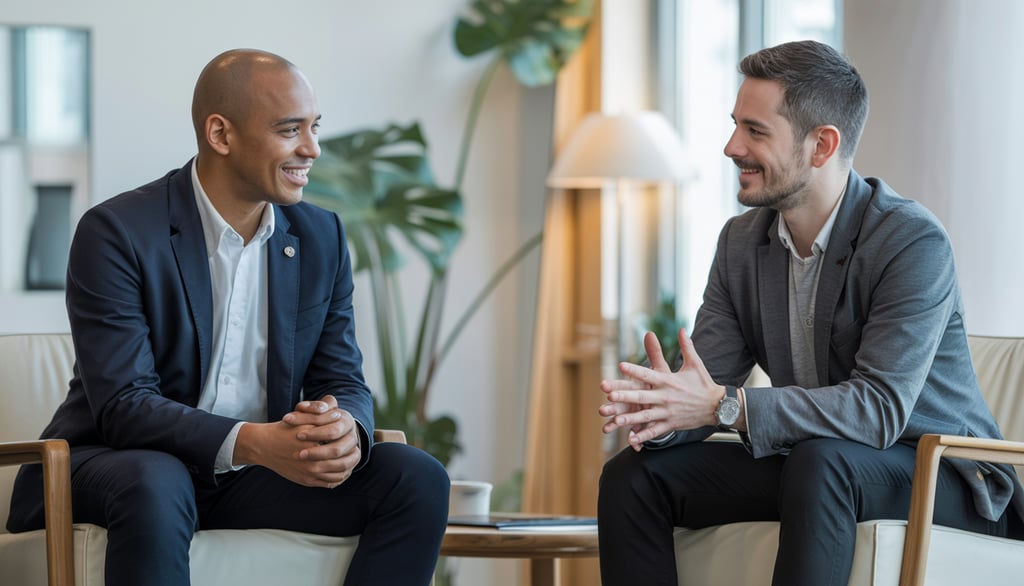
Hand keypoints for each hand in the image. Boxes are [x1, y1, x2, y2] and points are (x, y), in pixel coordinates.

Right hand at [236, 394, 360, 487]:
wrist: (264, 446)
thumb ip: (322, 415)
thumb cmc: (285, 429)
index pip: (340, 448)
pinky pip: (328, 484)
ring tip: (352, 462)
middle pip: (343, 463)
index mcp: (314, 446)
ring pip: (338, 476)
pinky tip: (342, 471)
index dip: (351, 444)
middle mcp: (312, 463)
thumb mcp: (303, 419)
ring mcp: (309, 474)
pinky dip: (338, 479)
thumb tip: (339, 414)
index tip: (355, 441)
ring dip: (348, 469)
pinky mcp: (306, 481)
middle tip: (357, 452)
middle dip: (353, 458)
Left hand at [598, 328, 723, 450]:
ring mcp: (668, 412)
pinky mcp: (672, 424)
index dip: (635, 370)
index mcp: (669, 381)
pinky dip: (643, 436)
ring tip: (615, 420)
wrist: (719, 406)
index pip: (649, 375)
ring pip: (646, 417)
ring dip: (630, 419)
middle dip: (626, 396)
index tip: (621, 366)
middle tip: (609, 395)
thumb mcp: (695, 364)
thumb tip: (681, 329)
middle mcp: (666, 397)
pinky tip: (630, 439)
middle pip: (643, 397)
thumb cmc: (703, 384)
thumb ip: (686, 346)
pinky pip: (655, 432)